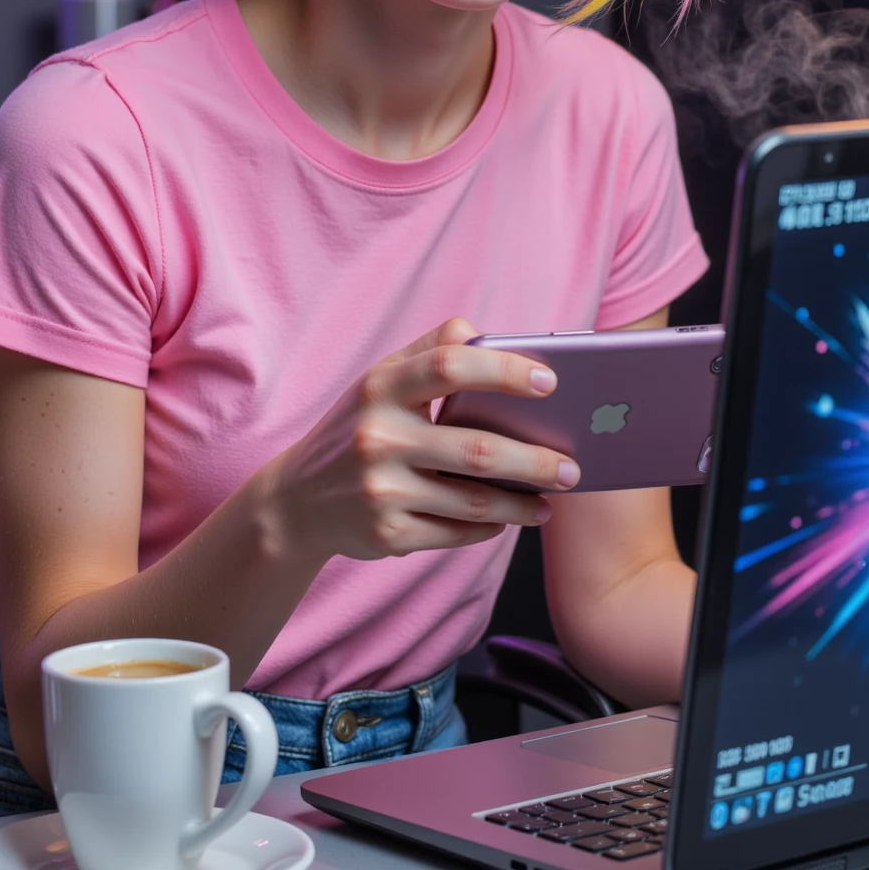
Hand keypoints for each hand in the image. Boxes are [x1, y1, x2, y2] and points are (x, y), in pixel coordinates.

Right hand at [261, 317, 580, 564]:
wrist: (295, 501)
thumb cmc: (357, 428)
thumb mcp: (379, 381)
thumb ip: (432, 351)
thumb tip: (487, 334)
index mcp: (381, 387)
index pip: (450, 366)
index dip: (504, 370)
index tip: (550, 382)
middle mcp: (378, 437)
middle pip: (477, 449)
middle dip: (535, 460)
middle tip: (573, 466)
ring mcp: (381, 490)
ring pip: (475, 500)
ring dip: (524, 503)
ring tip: (553, 499)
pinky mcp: (386, 535)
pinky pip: (456, 533)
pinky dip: (490, 527)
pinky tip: (511, 520)